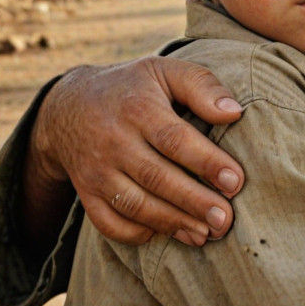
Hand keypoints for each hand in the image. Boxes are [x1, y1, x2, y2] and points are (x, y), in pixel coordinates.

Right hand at [30, 56, 246, 245]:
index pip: (175, 139)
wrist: (69, 106)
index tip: (235, 181)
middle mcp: (114, 142)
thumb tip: (234, 112)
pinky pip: (108, 222)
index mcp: (138, 108)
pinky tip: (165, 235)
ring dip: (172, 223)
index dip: (206, 162)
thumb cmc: (133, 87)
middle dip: (194, 202)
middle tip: (225, 220)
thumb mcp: (166, 70)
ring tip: (205, 234)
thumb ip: (202, 85)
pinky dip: (135, 234)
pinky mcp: (86, 193)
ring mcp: (96, 171)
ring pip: (135, 205)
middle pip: (157, 177)